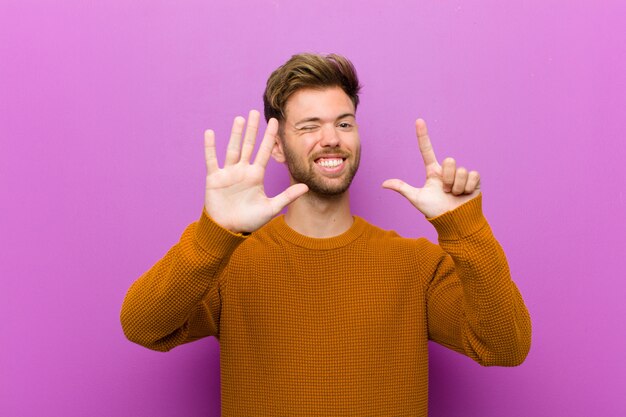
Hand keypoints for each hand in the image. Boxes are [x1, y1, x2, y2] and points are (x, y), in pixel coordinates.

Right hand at [204, 110, 308, 232]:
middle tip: (255, 112)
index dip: (269, 137)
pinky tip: (210, 133)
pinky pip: (212, 160)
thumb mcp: (271, 208)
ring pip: (232, 149)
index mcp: (256, 176)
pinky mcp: (214, 178)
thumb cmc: (249, 220)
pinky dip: (210, 147)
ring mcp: (228, 173)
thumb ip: (287, 196)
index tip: (274, 122)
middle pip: (248, 146)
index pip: (264, 152)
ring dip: (235, 134)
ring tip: (239, 119)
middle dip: (253, 130)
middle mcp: (243, 171)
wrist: (228, 229)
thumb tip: (306, 187)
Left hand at [382, 118, 480, 218]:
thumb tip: (383, 184)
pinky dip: (468, 187)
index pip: (427, 150)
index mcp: (433, 172)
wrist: (455, 222)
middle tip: (446, 191)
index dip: (423, 135)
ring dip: (457, 185)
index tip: (418, 120)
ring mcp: (461, 175)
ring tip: (455, 195)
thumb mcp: (417, 199)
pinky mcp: (474, 180)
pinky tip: (466, 194)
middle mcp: (447, 171)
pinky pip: (472, 174)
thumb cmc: (435, 211)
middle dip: (448, 178)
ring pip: (460, 169)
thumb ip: (402, 188)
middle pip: (449, 160)